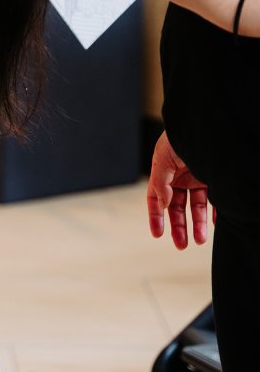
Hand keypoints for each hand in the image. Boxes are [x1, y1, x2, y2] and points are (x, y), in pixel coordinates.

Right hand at [147, 130, 207, 248]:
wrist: (208, 126)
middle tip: (181, 245)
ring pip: (196, 207)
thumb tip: (163, 205)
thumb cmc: (181, 137)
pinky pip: (215, 200)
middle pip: (177, 207)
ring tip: (200, 240)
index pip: (156, 198)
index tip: (157, 235)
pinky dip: (215, 213)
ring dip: (197, 224)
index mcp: (162, 171)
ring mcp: (197, 178)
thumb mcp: (163, 159)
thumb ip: (161, 182)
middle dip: (178, 227)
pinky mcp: (214, 179)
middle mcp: (179, 177)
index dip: (156, 216)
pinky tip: (216, 225)